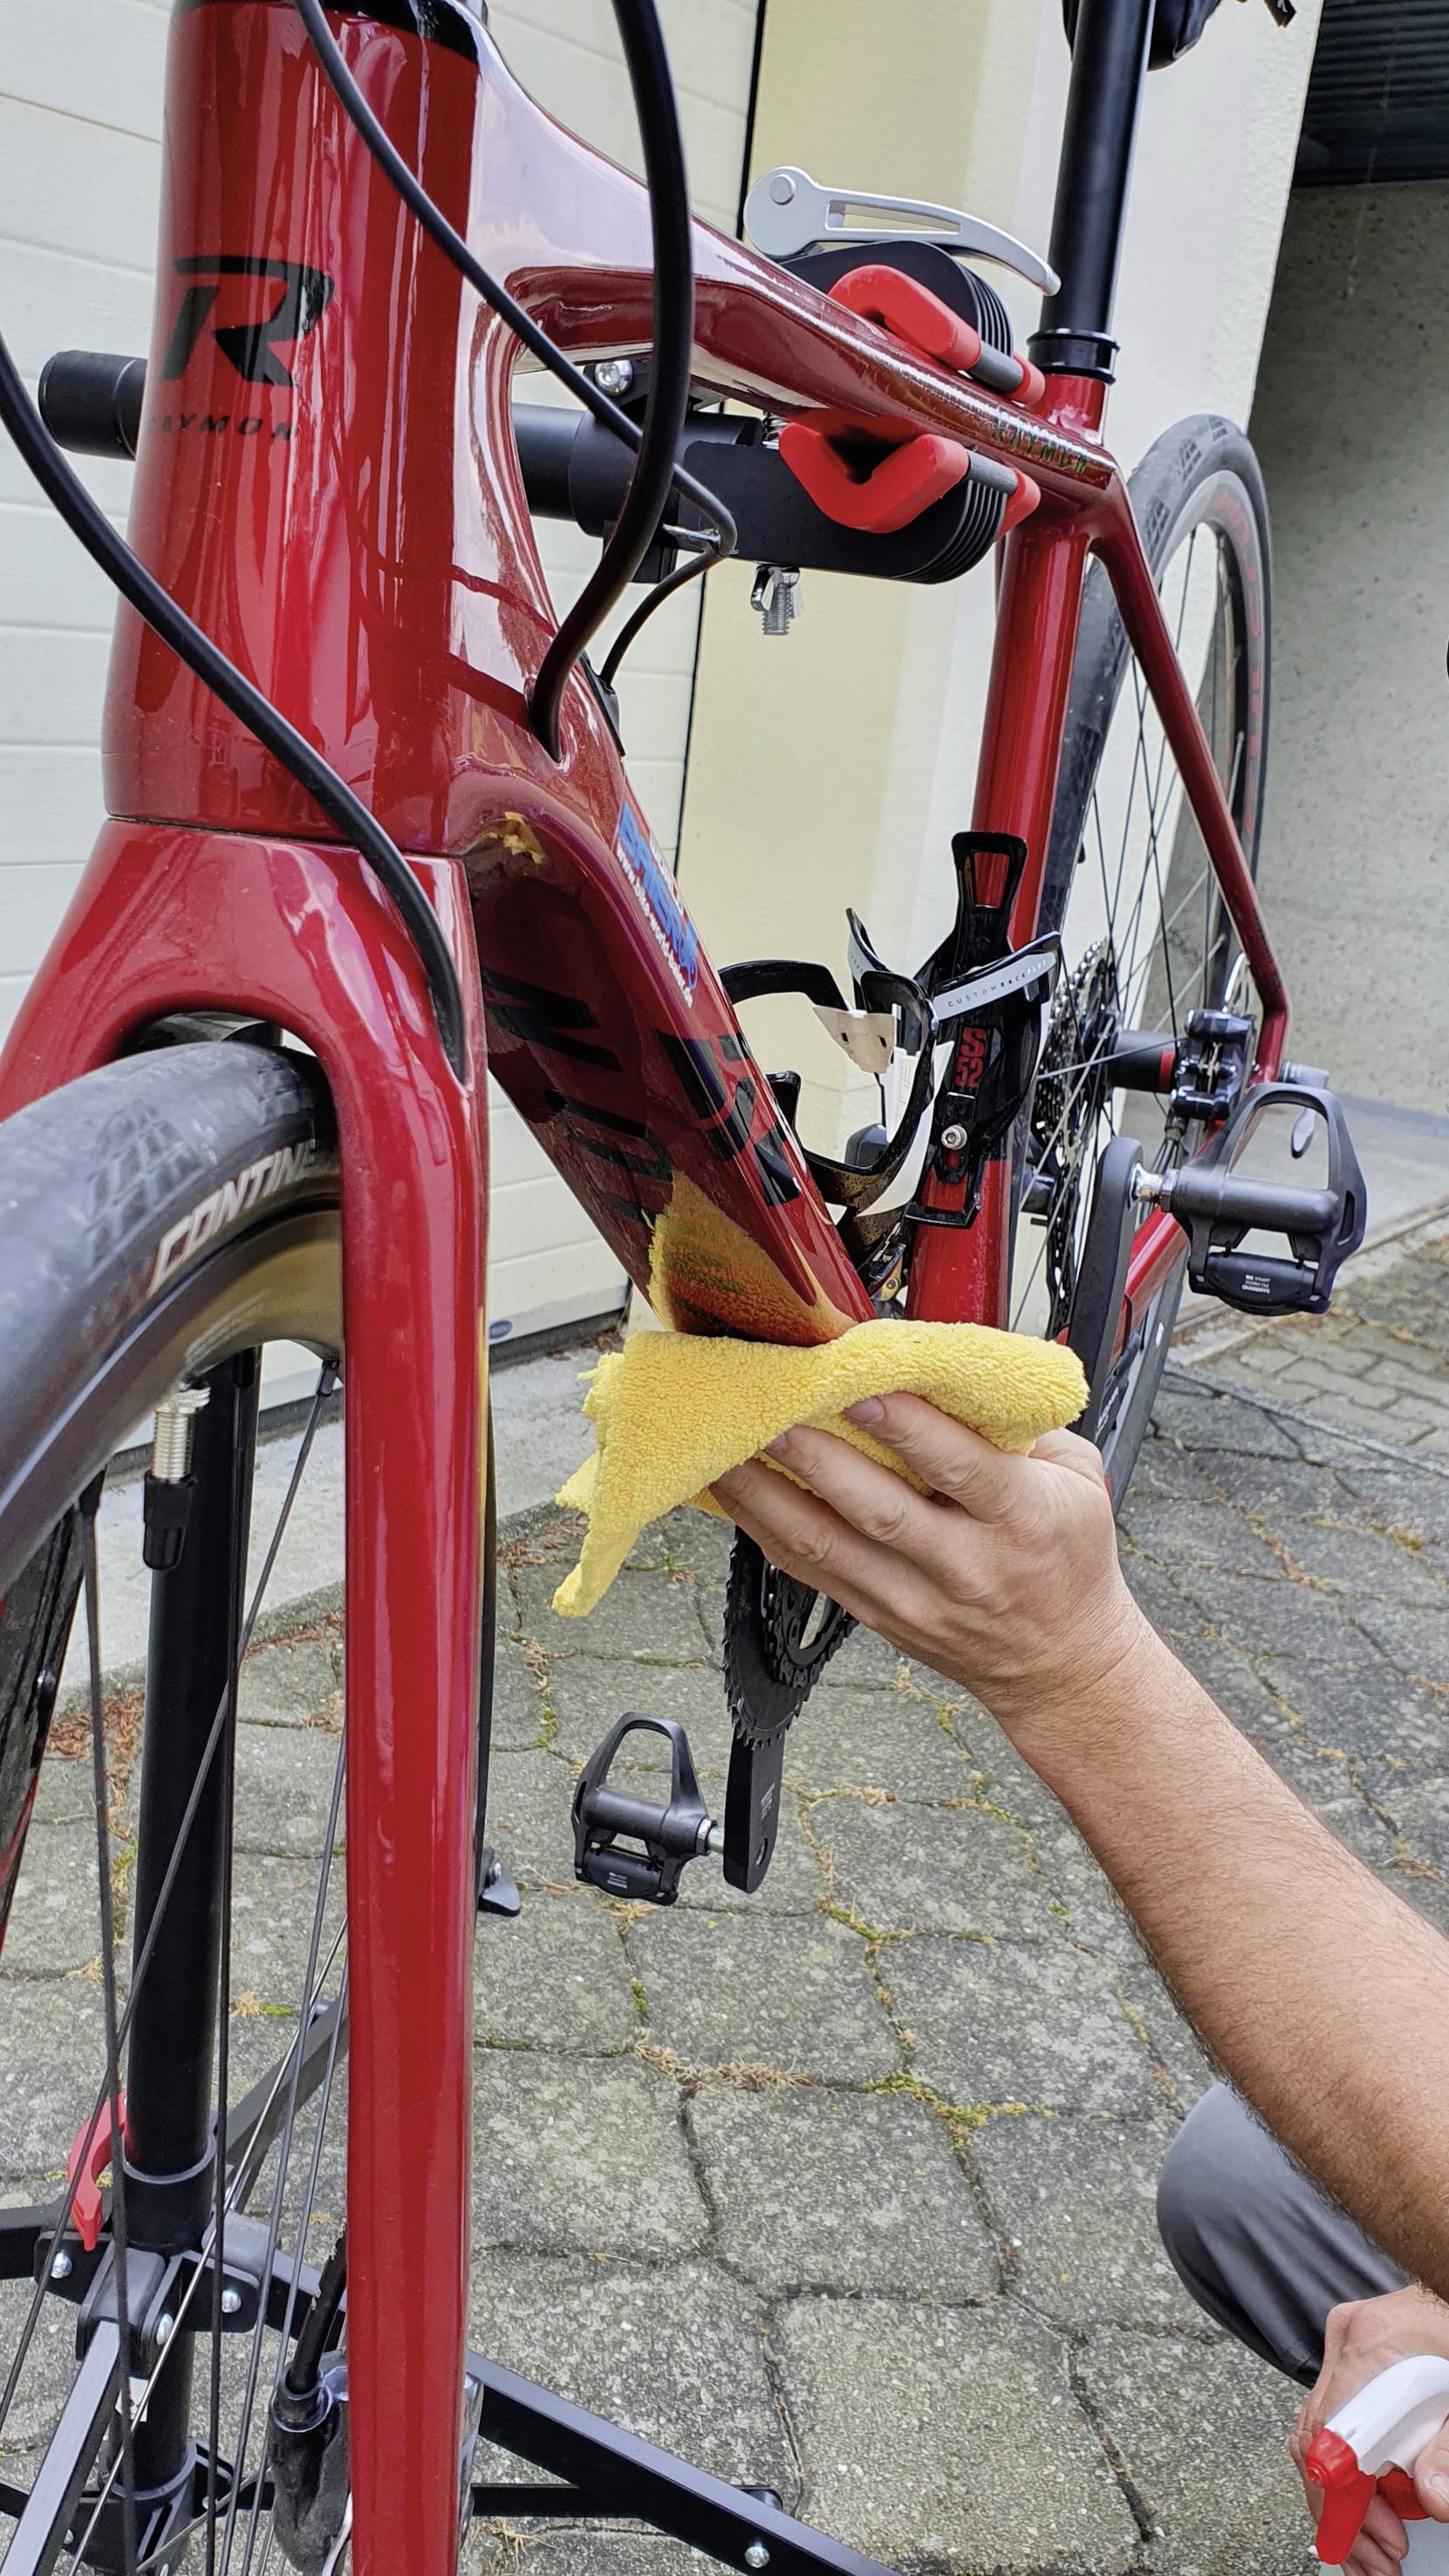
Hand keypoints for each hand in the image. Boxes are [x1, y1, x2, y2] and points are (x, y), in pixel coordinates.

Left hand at [711, 1394, 1156, 1736]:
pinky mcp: (877, 1617)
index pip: (960, 1469)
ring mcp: (914, 1600)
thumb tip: (941, 1371)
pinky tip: (734, 1491)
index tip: (861, 1387)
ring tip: (724, 1444)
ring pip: (825, 1546)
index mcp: (1023, 1520)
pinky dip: (764, 1526)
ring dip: (766, 1493)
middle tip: (769, 1407)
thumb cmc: (1067, 1556)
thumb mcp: (1078, 1480)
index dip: (908, 1428)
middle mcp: (965, 1567)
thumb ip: (1016, 1428)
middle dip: (814, 1455)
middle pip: (877, 1510)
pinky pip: (808, 1570)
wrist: (1061, 1663)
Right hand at [1291, 2288, 1448, 2575]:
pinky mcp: (1353, 2350)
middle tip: (1378, 2559)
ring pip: (1317, 2432)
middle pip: (1317, 2440)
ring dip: (1341, 2494)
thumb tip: (1433, 2499)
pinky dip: (1348, 2463)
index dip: (1345, 2499)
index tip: (1371, 2540)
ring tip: (1376, 2542)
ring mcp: (1346, 2341)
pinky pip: (1332, 2415)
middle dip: (1343, 2511)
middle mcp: (1350, 2338)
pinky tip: (1373, 2497)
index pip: (1333, 2434)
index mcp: (1375, 2343)